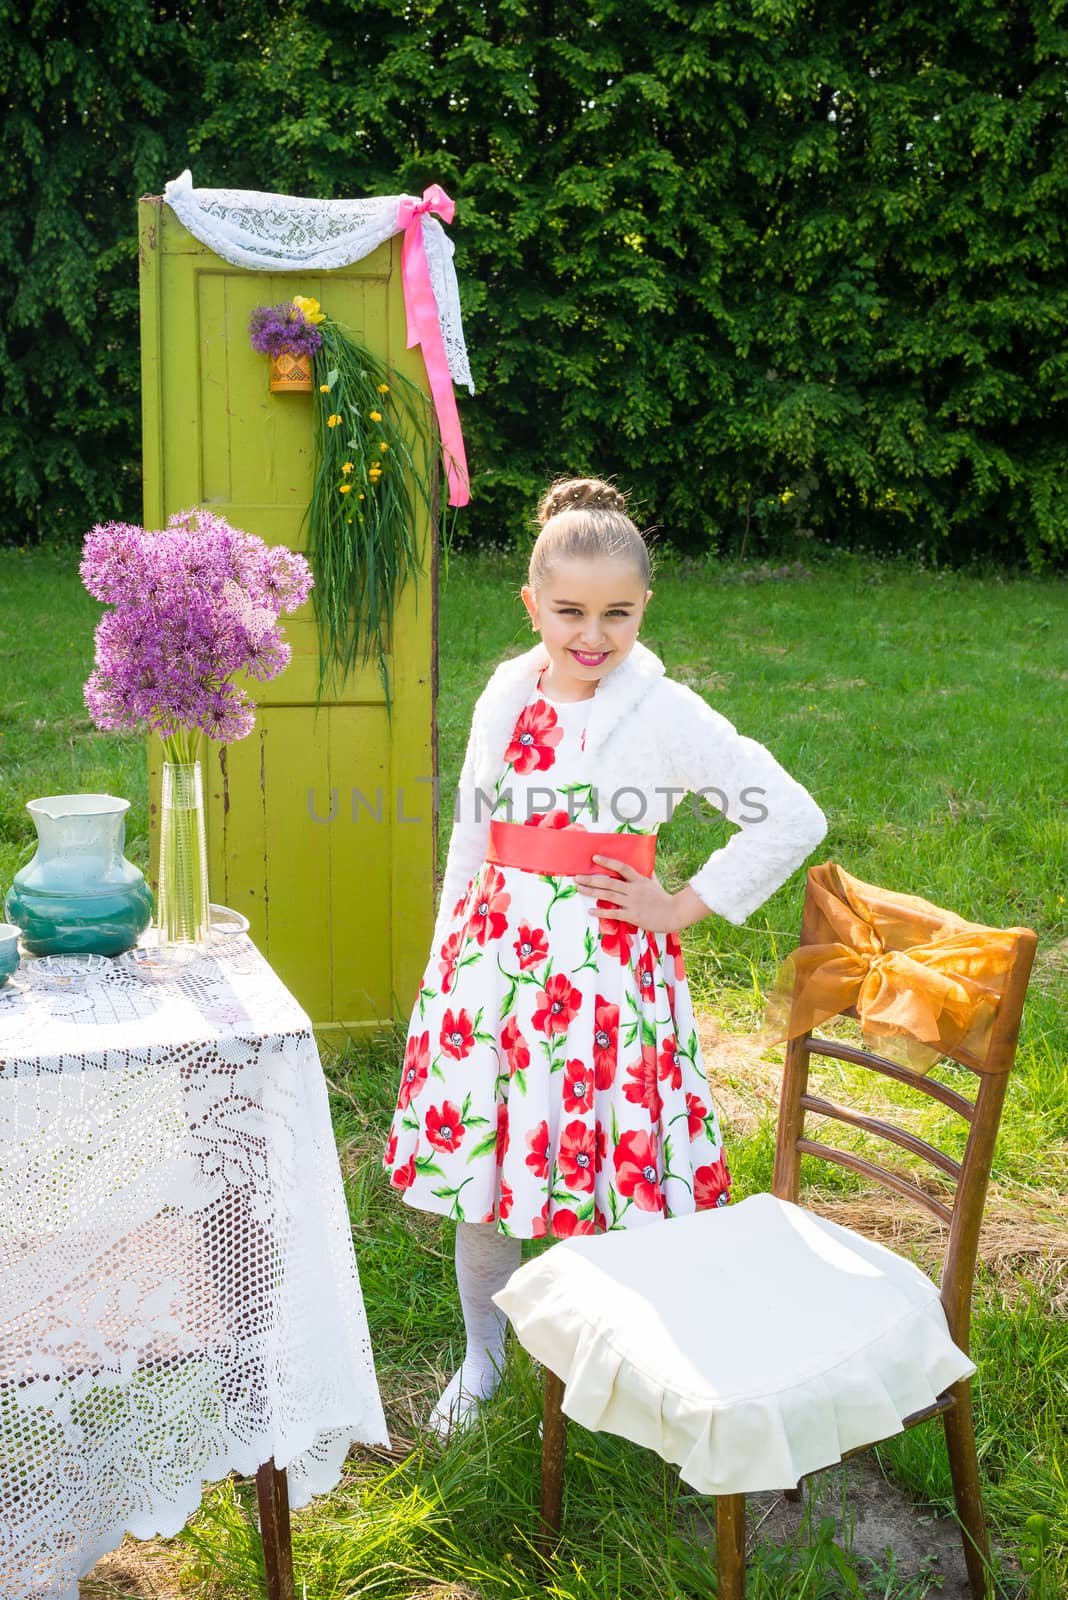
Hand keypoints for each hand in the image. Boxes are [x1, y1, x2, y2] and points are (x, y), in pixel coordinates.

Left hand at [574, 855, 708, 933]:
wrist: (675, 913)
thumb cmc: (664, 898)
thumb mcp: (655, 882)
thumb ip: (647, 874)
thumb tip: (645, 864)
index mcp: (639, 879)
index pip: (621, 867)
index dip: (607, 861)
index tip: (594, 858)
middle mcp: (634, 889)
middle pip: (609, 881)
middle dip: (591, 879)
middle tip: (577, 877)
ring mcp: (632, 902)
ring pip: (608, 895)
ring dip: (591, 891)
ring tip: (579, 888)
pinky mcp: (632, 915)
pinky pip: (613, 913)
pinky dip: (601, 912)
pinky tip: (590, 910)